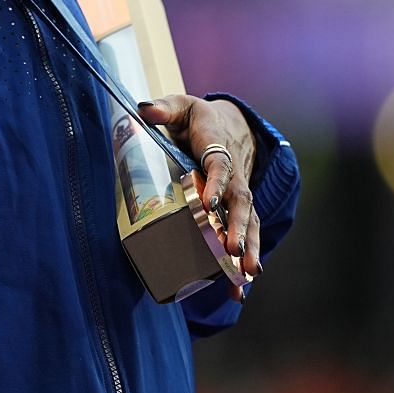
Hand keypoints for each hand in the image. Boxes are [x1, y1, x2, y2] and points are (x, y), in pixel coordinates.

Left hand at [138, 95, 260, 299]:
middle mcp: (235, 176)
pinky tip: (240, 287)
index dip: (216, 184)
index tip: (209, 202)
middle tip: (234, 252)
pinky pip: (245, 235)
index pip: (220, 166)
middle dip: (238, 228)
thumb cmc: (197, 119)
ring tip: (247, 277)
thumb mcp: (181, 105)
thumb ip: (164, 107)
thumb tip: (144, 109)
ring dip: (248, 250)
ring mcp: (239, 195)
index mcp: (219, 148)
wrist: (230, 126)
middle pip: (241, 203)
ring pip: (248, 223)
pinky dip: (242, 260)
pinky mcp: (237, 210)